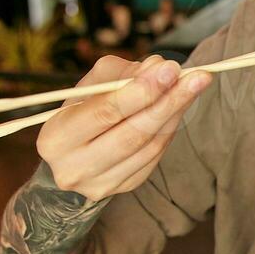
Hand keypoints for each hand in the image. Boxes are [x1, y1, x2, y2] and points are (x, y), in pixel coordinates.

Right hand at [36, 54, 211, 200]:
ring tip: (195, 85)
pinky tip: (181, 106)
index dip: (141, 91)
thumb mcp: (86, 89)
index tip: (170, 68)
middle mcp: (75, 167)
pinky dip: (171, 128)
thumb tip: (158, 66)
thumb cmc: (80, 115)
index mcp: (57, 138)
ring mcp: (101, 183)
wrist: (70, 160)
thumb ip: (118, 73)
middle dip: (168, 101)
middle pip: (132, 133)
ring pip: (149, 146)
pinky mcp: (125, 187)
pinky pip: (155, 155)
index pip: (105, 112)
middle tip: (197, 76)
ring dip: (176, 112)